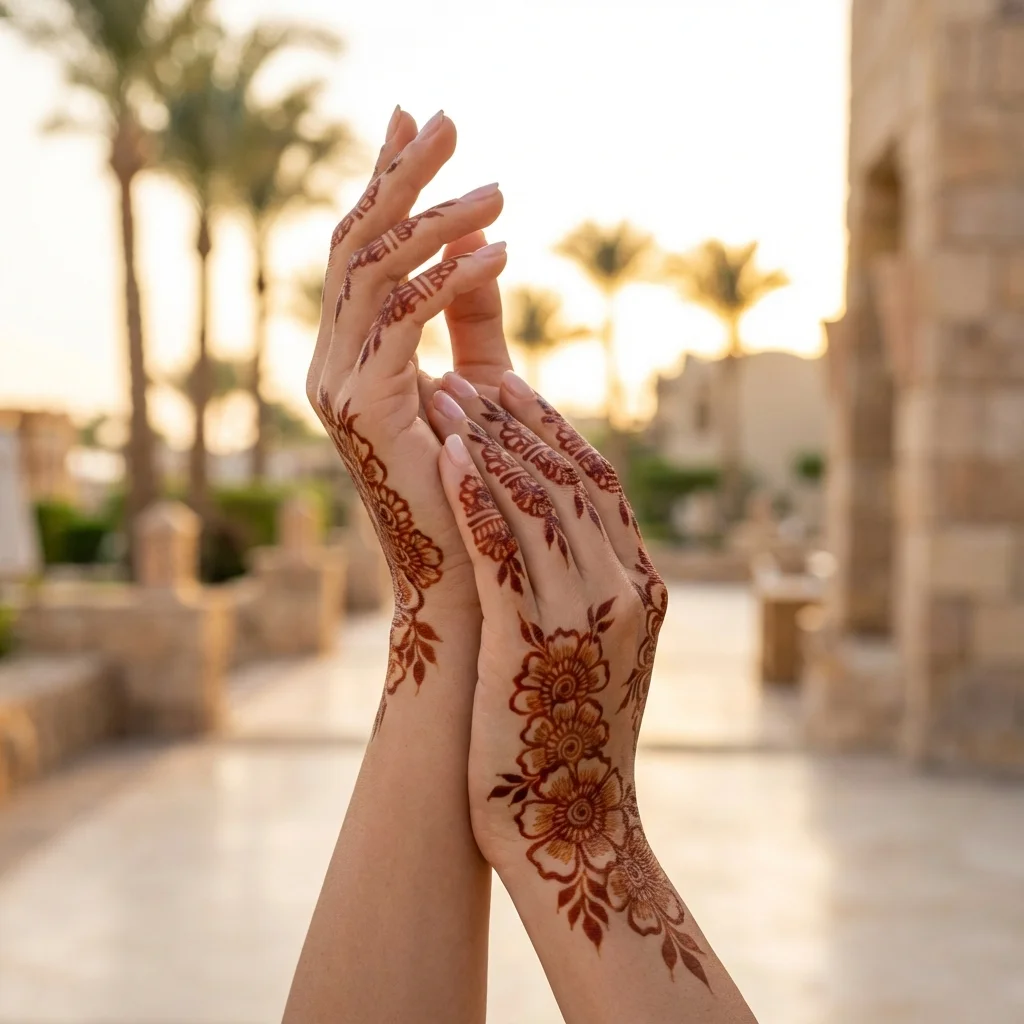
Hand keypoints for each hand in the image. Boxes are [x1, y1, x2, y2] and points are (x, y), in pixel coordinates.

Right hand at [307, 107, 506, 726]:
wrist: (467, 581)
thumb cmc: (476, 485)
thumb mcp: (477, 381)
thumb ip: (472, 313)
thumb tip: (485, 239)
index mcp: (350, 354)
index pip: (360, 248)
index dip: (384, 180)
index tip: (413, 121)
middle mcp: (329, 363)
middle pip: (354, 243)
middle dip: (399, 175)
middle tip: (446, 117)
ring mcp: (336, 386)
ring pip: (372, 272)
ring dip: (434, 219)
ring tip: (496, 187)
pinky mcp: (363, 408)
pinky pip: (401, 319)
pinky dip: (449, 279)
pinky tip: (500, 250)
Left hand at [426, 372, 709, 987]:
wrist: (574, 830)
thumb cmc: (567, 738)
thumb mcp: (590, 650)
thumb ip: (584, 588)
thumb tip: (550, 535)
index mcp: (640, 586)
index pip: (596, 484)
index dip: (552, 429)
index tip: (511, 390)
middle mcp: (624, 588)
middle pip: (568, 479)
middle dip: (513, 421)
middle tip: (465, 377)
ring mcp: (586, 614)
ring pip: (538, 503)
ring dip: (489, 442)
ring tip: (445, 397)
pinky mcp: (536, 641)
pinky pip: (506, 552)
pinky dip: (480, 497)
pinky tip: (450, 456)